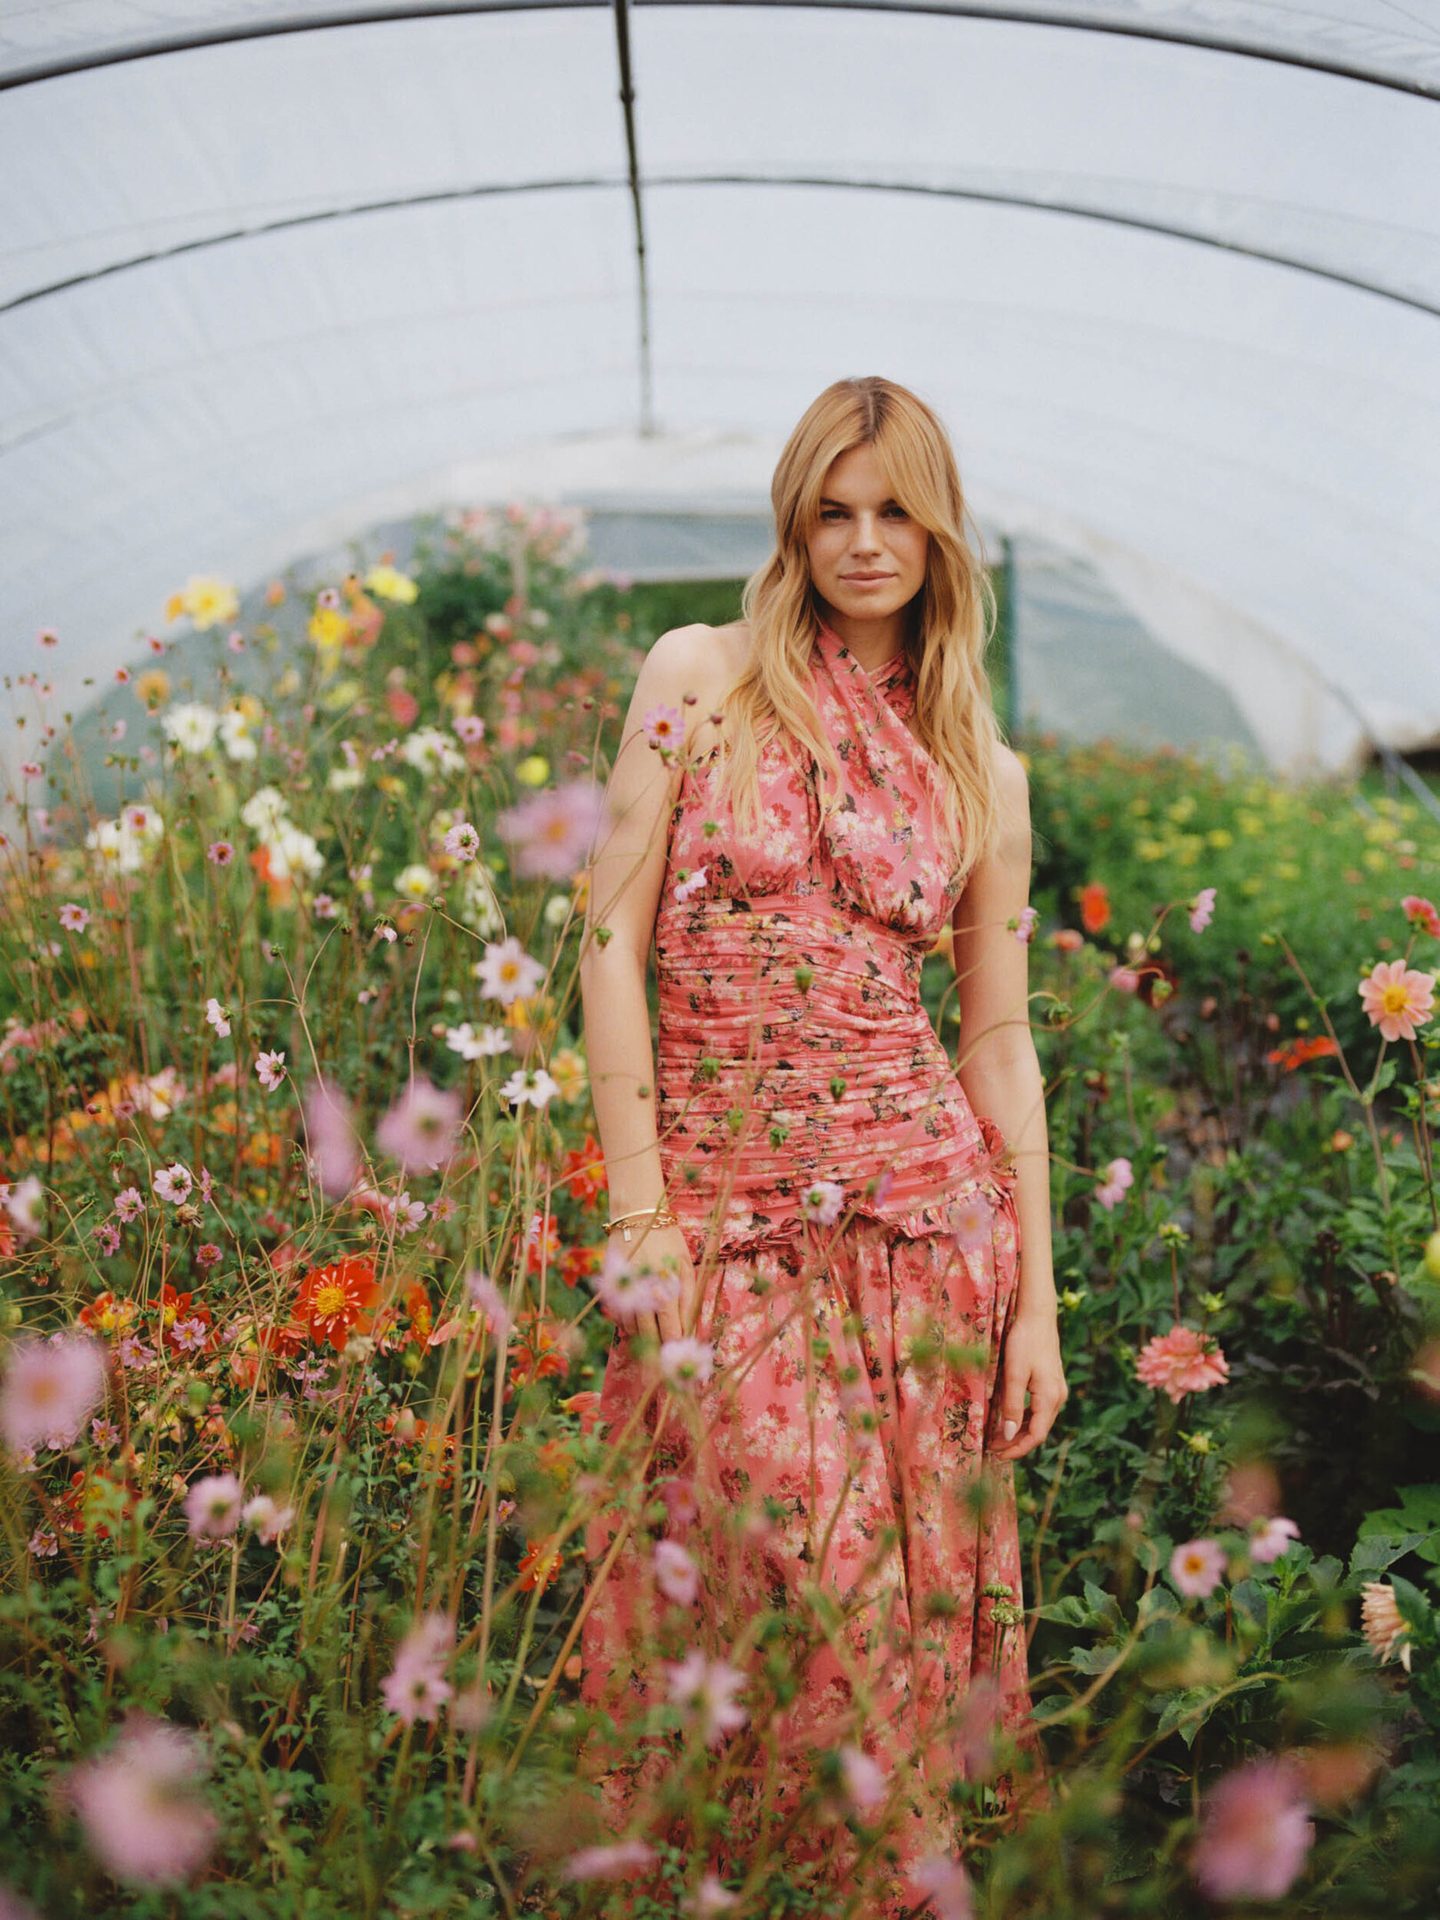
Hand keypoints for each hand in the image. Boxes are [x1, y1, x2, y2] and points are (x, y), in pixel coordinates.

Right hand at [612, 1223, 699, 1351]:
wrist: (635, 1217)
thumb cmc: (668, 1241)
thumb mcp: (685, 1266)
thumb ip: (688, 1300)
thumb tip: (689, 1331)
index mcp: (665, 1289)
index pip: (671, 1330)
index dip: (675, 1347)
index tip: (679, 1358)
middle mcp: (643, 1295)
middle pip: (650, 1336)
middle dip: (658, 1353)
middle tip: (663, 1367)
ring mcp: (624, 1292)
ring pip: (633, 1330)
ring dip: (644, 1339)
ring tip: (654, 1341)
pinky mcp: (611, 1289)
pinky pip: (619, 1318)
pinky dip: (629, 1326)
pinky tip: (640, 1324)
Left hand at [988, 1308, 1066, 1459]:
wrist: (1038, 1316)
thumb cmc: (1024, 1342)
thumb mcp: (1014, 1374)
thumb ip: (1012, 1406)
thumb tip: (1009, 1436)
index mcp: (1050, 1398)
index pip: (1036, 1436)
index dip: (1017, 1449)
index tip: (998, 1455)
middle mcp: (1058, 1397)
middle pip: (1038, 1431)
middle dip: (1016, 1443)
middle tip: (992, 1448)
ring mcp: (1057, 1390)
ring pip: (1039, 1421)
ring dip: (1019, 1432)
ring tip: (997, 1437)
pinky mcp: (1051, 1383)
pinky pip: (1039, 1409)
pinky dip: (1024, 1419)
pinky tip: (1008, 1419)